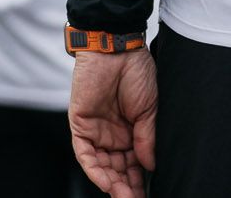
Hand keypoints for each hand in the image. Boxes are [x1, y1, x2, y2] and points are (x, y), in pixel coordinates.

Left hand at [70, 48, 156, 196]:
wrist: (116, 48)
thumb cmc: (137, 73)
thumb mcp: (149, 110)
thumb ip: (147, 139)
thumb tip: (150, 166)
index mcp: (133, 132)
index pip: (136, 165)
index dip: (142, 181)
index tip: (150, 195)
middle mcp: (114, 134)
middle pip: (118, 169)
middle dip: (127, 187)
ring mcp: (97, 130)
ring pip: (102, 165)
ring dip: (112, 183)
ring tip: (124, 197)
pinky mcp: (80, 123)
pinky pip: (84, 152)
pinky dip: (93, 169)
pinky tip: (106, 183)